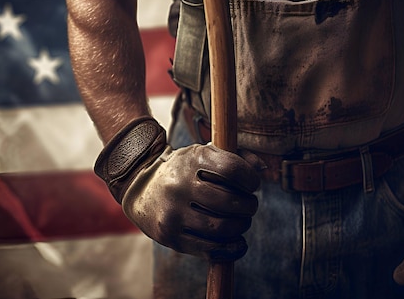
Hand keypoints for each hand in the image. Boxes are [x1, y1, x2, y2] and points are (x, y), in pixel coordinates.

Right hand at [123, 143, 262, 260]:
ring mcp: (173, 212)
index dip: (250, 179)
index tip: (252, 184)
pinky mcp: (170, 236)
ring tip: (241, 221)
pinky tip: (238, 242)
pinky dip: (231, 249)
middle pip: (230, 201)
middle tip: (249, 205)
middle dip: (249, 206)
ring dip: (241, 226)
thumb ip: (236, 157)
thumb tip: (261, 168)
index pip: (233, 169)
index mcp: (191, 158)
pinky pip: (209, 249)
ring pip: (222, 228)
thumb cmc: (185, 170)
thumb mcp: (205, 154)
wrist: (142, 188)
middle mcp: (179, 184)